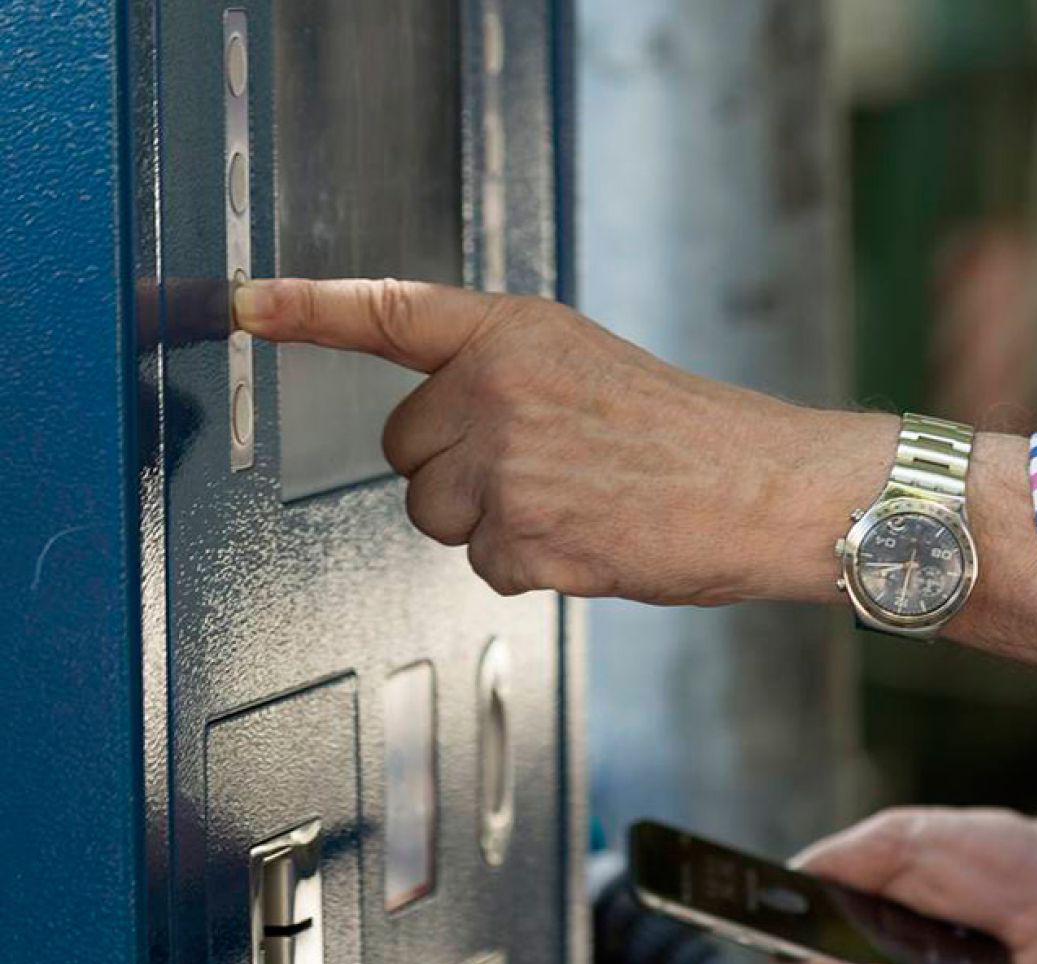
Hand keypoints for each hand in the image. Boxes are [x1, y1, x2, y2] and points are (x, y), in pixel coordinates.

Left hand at [236, 276, 1036, 674]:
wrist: (778, 489)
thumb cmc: (705, 441)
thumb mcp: (597, 372)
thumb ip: (512, 385)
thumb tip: (449, 443)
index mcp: (516, 333)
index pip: (392, 311)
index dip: (308, 308)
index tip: (241, 304)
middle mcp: (497, 388)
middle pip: (407, 452)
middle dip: (460, 475)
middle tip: (551, 476)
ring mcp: (507, 463)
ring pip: (439, 519)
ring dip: (498, 528)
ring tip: (585, 511)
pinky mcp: (526, 534)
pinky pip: (488, 569)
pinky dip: (538, 570)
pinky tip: (598, 545)